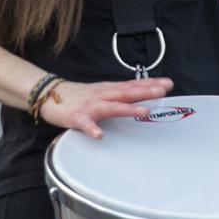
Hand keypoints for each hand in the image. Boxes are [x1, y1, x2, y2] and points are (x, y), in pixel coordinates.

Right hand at [40, 77, 174, 138]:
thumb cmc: (80, 96)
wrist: (51, 96)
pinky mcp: (78, 117)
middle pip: (127, 92)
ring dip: (128, 108)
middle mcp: (103, 95)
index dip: (151, 84)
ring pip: (112, 107)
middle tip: (163, 91)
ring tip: (144, 111)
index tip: (168, 83)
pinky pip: (87, 125)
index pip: (133, 85)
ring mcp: (91, 106)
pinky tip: (100, 135)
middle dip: (145, 91)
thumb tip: (143, 91)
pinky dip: (93, 129)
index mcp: (110, 90)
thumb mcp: (103, 90)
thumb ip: (122, 92)